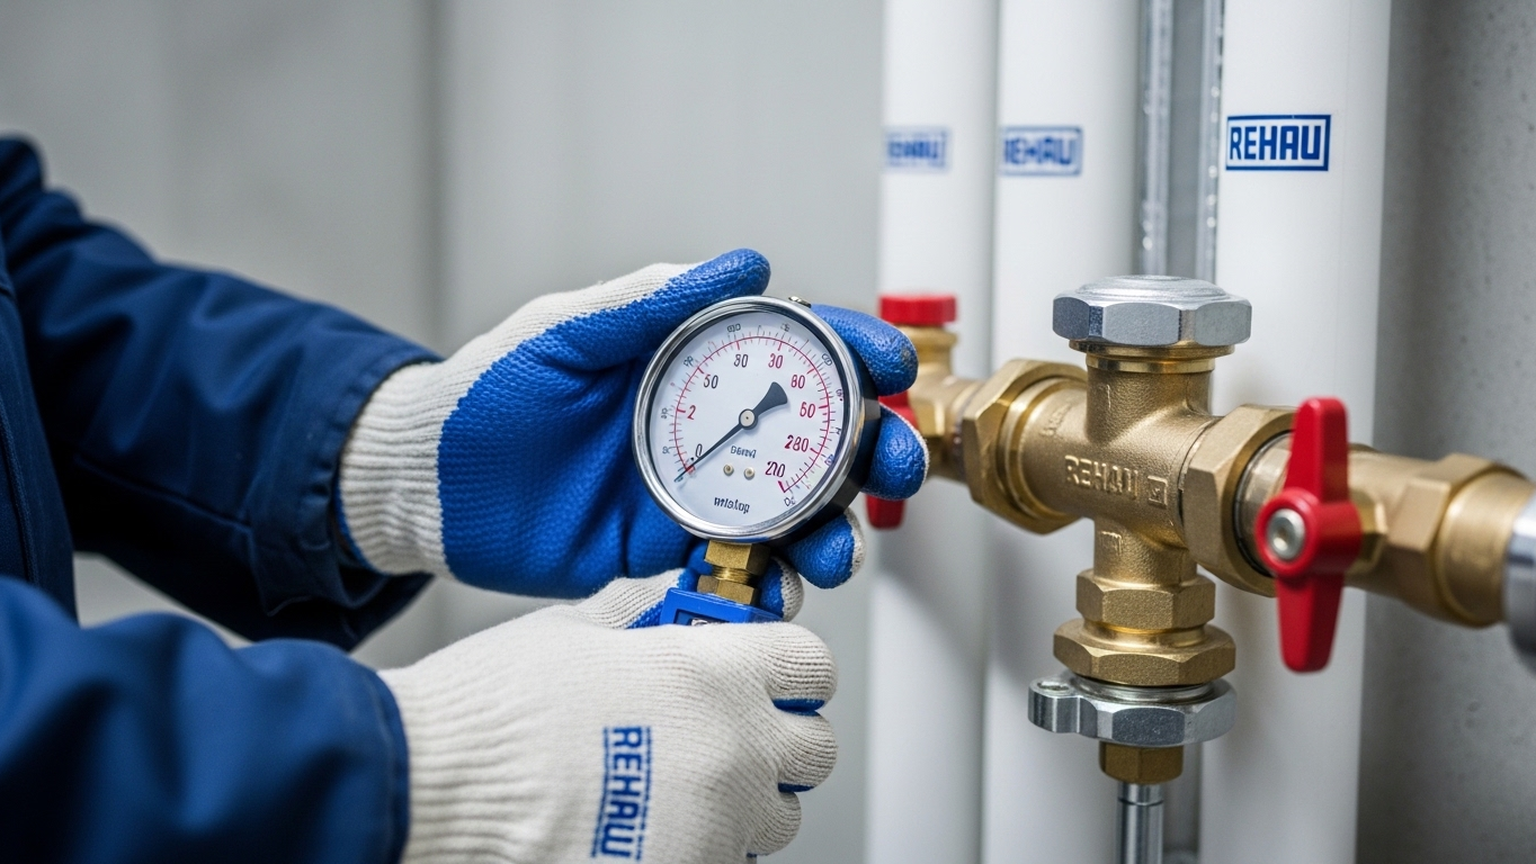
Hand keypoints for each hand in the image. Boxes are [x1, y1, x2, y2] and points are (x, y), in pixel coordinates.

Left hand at [335, 249, 926, 596]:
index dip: (851, 351)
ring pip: (795, 510)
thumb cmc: (486, 394)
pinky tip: (784, 587)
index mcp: (687, 362)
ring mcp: (693, 491)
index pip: (789, 349)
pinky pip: (743, 565)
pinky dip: (776, 580)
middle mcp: (705, 426)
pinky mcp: (669, 550)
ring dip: (834, 528)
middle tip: (894, 462)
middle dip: (872, 449)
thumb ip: (649, 304)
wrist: (426, 487)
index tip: (892, 363)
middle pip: (817, 435)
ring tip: (834, 550)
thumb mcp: (564, 334)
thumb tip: (748, 265)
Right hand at [378, 570, 834, 862]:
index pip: (811, 664)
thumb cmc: (491, 711)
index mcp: (712, 674)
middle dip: (779, 738)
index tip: (770, 671)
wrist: (428, 788)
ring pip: (777, 819)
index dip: (790, 666)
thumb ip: (639, 616)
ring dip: (745, 802)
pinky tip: (647, 827)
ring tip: (681, 788)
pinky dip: (701, 847)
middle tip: (728, 731)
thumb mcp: (573, 633)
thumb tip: (663, 602)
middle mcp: (730, 752)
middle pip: (813, 750)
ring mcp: (712, 828)